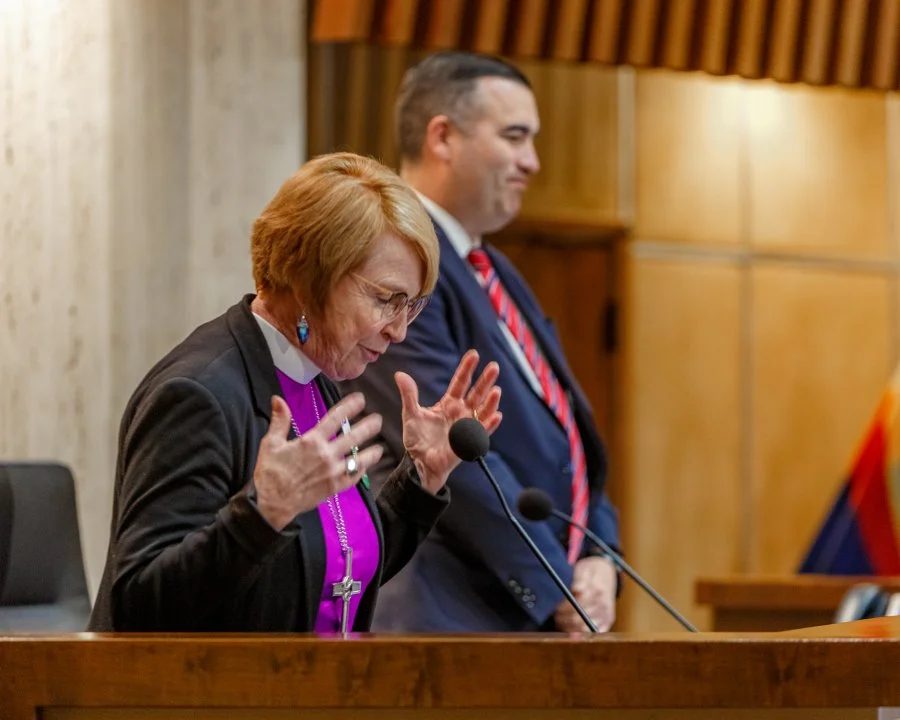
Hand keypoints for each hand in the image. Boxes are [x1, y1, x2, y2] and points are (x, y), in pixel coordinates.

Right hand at [252, 393, 383, 529]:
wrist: (272, 503)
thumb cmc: (270, 473)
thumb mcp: (271, 443)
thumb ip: (280, 420)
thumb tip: (278, 399)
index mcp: (311, 441)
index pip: (335, 418)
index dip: (350, 407)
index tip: (360, 399)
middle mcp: (326, 455)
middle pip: (353, 436)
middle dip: (368, 426)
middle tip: (377, 420)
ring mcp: (332, 472)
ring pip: (358, 458)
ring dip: (371, 451)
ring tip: (379, 446)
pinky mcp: (334, 487)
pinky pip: (353, 477)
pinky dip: (361, 471)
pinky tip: (366, 466)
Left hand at [394, 349, 501, 492]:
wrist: (418, 463)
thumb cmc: (417, 440)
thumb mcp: (410, 414)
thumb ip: (409, 395)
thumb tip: (400, 374)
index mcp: (449, 404)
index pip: (460, 382)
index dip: (467, 368)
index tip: (473, 354)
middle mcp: (461, 413)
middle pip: (476, 393)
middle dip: (485, 380)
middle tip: (494, 366)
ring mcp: (466, 427)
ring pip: (483, 411)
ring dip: (491, 401)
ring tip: (496, 390)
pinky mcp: (468, 442)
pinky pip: (482, 432)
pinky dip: (489, 425)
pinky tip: (496, 415)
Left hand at [554, 555, 617, 631]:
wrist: (607, 573)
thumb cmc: (590, 571)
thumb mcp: (583, 569)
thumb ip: (579, 579)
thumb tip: (577, 589)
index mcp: (597, 590)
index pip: (576, 605)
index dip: (562, 606)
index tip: (554, 605)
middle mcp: (603, 605)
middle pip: (578, 619)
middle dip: (562, 618)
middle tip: (554, 613)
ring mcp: (606, 615)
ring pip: (583, 629)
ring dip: (569, 627)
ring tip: (560, 619)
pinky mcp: (607, 622)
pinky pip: (592, 634)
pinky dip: (580, 634)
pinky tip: (570, 629)